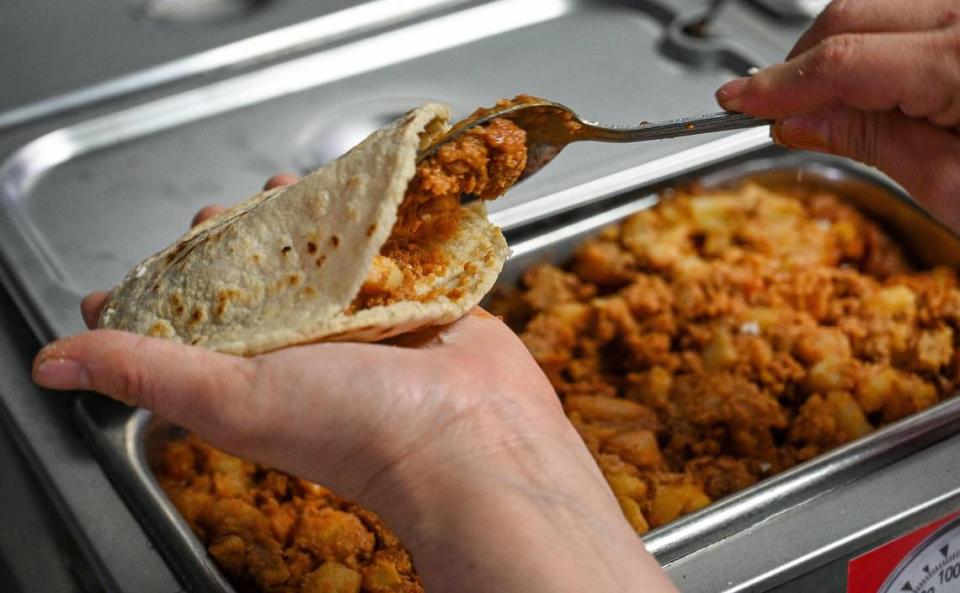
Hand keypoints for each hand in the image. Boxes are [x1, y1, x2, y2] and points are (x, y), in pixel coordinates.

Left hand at [33, 174, 676, 592]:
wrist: (474, 437)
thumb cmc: (356, 428)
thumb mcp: (230, 398)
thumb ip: (144, 372)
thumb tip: (51, 365)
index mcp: (259, 371)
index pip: (195, 320)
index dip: (168, 284)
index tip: (155, 254)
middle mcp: (310, 347)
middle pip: (262, 279)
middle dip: (239, 238)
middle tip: (225, 211)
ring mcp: (368, 321)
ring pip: (324, 257)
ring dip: (305, 219)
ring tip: (290, 183)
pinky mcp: (419, 300)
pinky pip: (390, 249)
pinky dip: (376, 220)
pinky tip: (367, 191)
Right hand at [716, 0, 959, 228]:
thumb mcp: (948, 184)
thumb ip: (869, 142)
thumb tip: (795, 122)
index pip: (842, 62)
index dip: (778, 85)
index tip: (736, 102)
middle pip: (850, 17)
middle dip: (798, 65)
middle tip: (770, 111)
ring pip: (872, 9)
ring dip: (835, 51)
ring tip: (824, 104)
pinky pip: (904, 15)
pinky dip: (872, 43)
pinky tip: (868, 83)